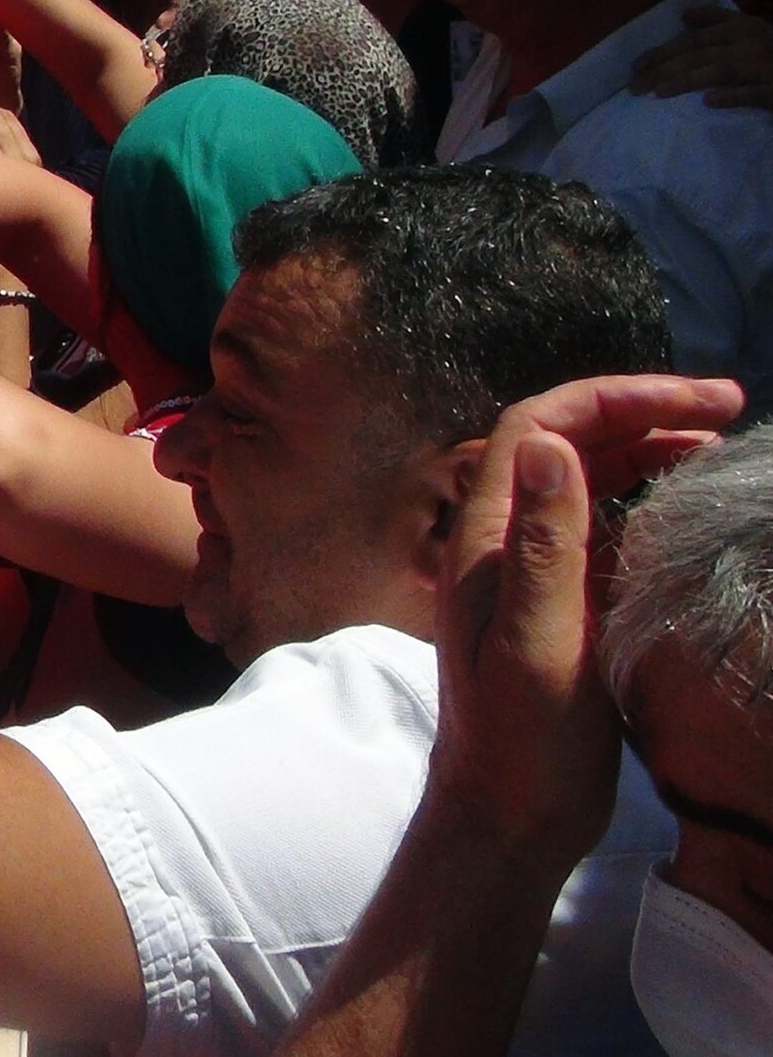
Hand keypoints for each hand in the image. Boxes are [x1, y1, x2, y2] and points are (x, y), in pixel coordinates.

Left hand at [430, 375, 742, 863]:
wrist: (506, 816)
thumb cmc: (521, 741)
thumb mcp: (541, 642)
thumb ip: (544, 544)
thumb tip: (550, 445)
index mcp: (485, 537)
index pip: (539, 425)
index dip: (615, 397)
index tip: (698, 400)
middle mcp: (499, 541)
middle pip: (564, 442)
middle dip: (640, 410)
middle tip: (729, 406)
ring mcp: (528, 569)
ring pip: (582, 481)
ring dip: (646, 449)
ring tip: (718, 443)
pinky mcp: (558, 602)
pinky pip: (599, 527)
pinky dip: (645, 501)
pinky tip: (689, 508)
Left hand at [630, 4, 772, 111]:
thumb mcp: (752, 32)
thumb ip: (720, 23)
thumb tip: (685, 15)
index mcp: (747, 28)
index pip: (697, 39)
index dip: (665, 50)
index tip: (637, 65)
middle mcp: (755, 43)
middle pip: (701, 54)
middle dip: (664, 68)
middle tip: (635, 85)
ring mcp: (768, 67)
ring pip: (721, 70)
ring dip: (688, 80)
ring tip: (659, 92)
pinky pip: (754, 93)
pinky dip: (733, 96)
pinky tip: (709, 102)